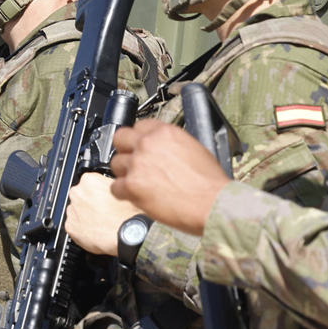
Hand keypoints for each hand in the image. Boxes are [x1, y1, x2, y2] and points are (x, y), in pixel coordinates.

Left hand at [65, 174, 142, 256]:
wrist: (126, 235)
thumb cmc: (128, 214)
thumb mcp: (124, 189)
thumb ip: (111, 185)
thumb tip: (112, 188)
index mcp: (89, 180)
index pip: (90, 182)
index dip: (99, 191)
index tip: (104, 197)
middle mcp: (76, 193)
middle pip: (81, 196)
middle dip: (90, 202)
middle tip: (104, 210)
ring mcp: (71, 210)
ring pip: (77, 211)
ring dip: (86, 216)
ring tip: (102, 222)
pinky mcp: (69, 226)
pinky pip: (75, 226)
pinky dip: (83, 229)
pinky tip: (96, 230)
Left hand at [109, 121, 228, 236]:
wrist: (212, 203)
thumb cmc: (209, 182)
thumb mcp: (194, 149)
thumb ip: (170, 145)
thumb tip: (160, 150)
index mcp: (165, 133)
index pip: (139, 125)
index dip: (138, 137)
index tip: (139, 145)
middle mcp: (148, 144)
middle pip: (120, 139)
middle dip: (125, 150)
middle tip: (133, 162)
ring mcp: (137, 163)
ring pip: (116, 164)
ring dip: (125, 173)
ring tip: (141, 183)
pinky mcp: (131, 184)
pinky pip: (115, 187)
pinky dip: (124, 193)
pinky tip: (137, 195)